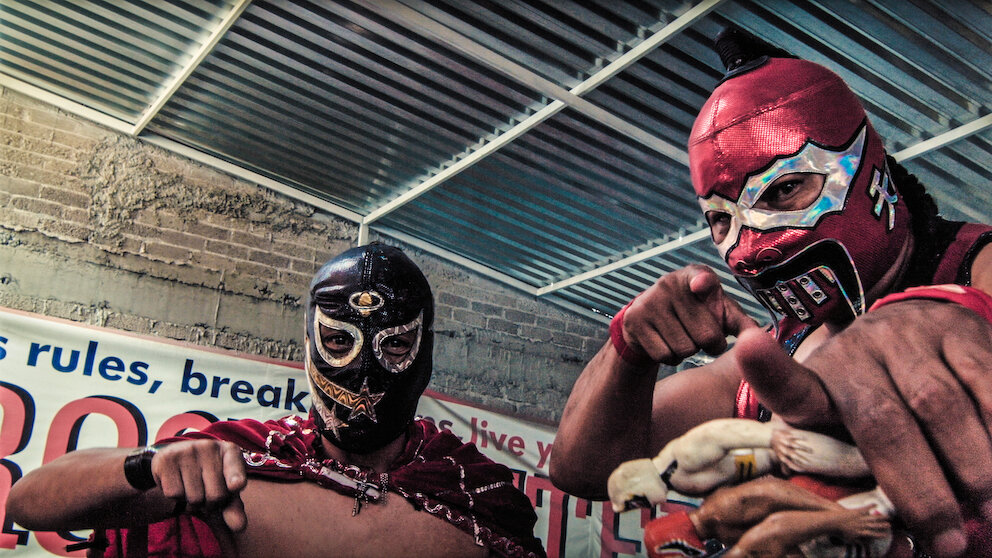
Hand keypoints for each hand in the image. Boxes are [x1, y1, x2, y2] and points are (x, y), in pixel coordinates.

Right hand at [152, 440, 248, 531]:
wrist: (174, 462)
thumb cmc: (206, 478)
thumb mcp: (223, 489)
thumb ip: (233, 508)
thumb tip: (239, 527)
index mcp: (230, 451)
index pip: (235, 466)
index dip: (236, 478)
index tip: (237, 485)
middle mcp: (210, 446)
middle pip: (215, 495)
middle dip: (210, 504)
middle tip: (204, 492)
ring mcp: (187, 450)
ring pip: (194, 498)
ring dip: (192, 503)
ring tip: (191, 488)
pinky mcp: (167, 459)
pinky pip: (174, 494)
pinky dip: (176, 498)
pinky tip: (177, 484)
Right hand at [622, 265, 757, 364]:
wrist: (650, 321)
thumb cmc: (695, 316)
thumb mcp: (719, 313)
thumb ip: (741, 323)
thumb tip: (760, 340)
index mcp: (696, 275)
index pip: (702, 277)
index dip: (703, 282)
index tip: (701, 285)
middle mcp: (670, 282)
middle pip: (706, 335)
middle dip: (709, 345)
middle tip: (700, 335)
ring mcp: (650, 300)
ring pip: (685, 349)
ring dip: (689, 352)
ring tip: (682, 337)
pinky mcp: (634, 320)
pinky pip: (665, 356)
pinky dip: (671, 359)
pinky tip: (666, 343)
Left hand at [734, 300, 991, 556]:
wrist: (916, 327)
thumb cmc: (874, 397)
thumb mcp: (844, 423)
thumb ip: (849, 473)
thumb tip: (887, 541)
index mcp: (820, 382)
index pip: (789, 384)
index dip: (768, 369)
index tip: (750, 348)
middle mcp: (857, 353)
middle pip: (882, 422)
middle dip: (919, 489)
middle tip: (946, 541)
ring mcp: (909, 338)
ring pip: (942, 409)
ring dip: (972, 470)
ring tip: (986, 515)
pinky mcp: (960, 334)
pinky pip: (988, 391)